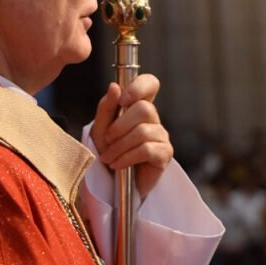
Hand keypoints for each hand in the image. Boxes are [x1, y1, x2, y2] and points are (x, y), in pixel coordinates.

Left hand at [90, 75, 172, 198]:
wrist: (112, 181)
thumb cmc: (107, 150)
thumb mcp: (100, 128)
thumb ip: (106, 107)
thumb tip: (114, 87)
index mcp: (138, 105)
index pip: (150, 84)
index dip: (140, 87)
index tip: (123, 100)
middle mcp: (153, 118)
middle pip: (145, 109)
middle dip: (120, 126)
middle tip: (107, 140)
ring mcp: (161, 136)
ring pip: (143, 132)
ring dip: (120, 146)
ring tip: (108, 158)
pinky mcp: (164, 154)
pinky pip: (147, 150)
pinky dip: (127, 157)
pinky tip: (117, 165)